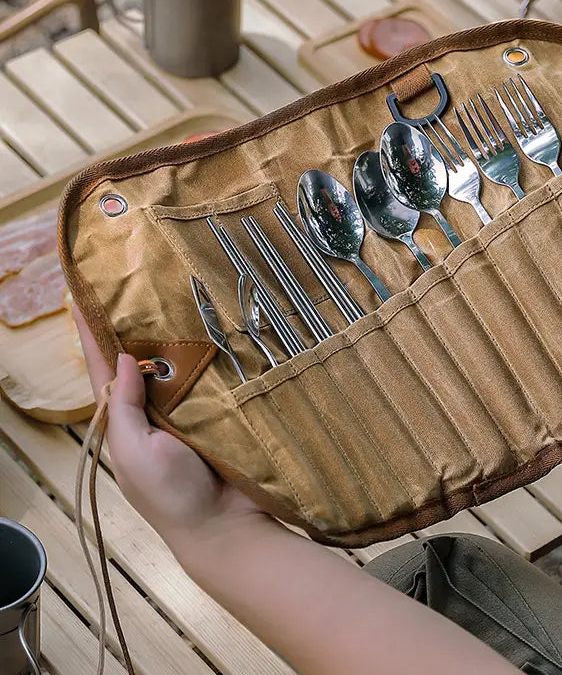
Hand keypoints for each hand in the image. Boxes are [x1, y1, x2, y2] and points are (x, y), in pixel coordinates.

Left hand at [75, 310, 269, 560]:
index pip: (105, 372)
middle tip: (138, 285)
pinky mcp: (220, 411)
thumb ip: (124, 408)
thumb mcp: (135, 453)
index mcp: (126, 423)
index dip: (94, 338)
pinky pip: (213, 377)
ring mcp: (189, 411)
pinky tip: (215, 330)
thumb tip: (118, 357)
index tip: (85, 300)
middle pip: (143, 362)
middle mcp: (155, 412)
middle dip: (138, 327)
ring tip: (173, 297)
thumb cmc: (173, 496)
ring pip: (179, 366)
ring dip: (176, 337)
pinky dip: (212, 356)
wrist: (227, 525)